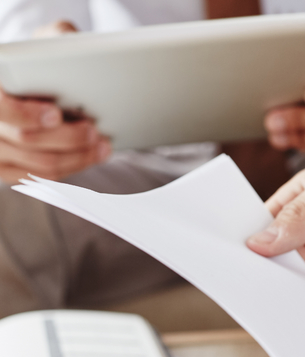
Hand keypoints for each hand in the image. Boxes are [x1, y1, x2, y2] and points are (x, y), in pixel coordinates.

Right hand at [0, 21, 109, 183]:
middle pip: (26, 140)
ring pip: (40, 165)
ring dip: (77, 157)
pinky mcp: (8, 169)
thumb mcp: (47, 41)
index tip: (55, 114)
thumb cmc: (42, 62)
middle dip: (67, 138)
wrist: (35, 84)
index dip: (25, 114)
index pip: (0, 108)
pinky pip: (43, 178)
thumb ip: (56, 37)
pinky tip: (90, 156)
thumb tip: (71, 43)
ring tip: (102, 145)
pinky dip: (72, 168)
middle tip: (94, 132)